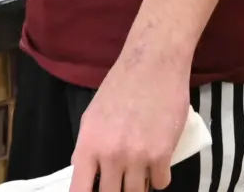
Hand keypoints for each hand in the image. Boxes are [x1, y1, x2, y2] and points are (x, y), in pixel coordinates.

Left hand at [71, 50, 189, 191]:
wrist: (153, 64)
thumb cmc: (121, 86)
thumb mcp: (92, 116)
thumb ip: (88, 147)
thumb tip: (85, 172)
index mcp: (89, 144)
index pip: (80, 190)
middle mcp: (111, 155)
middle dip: (117, 190)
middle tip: (121, 180)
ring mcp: (137, 157)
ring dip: (139, 185)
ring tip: (140, 170)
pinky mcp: (163, 155)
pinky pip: (161, 182)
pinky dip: (159, 177)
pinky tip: (157, 165)